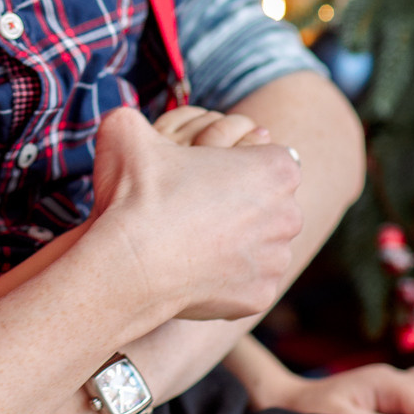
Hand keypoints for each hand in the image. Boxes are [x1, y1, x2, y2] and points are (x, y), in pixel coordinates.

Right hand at [89, 107, 302, 323]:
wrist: (130, 262)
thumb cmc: (137, 192)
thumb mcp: (127, 131)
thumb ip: (136, 117)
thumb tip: (124, 121)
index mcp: (277, 167)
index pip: (268, 157)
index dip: (235, 162)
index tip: (206, 172)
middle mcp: (289, 213)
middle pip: (271, 203)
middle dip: (242, 204)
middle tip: (197, 206)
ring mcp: (277, 259)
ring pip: (262, 244)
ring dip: (236, 241)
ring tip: (192, 239)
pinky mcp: (263, 296)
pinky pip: (247, 282)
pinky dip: (226, 278)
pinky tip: (194, 269)